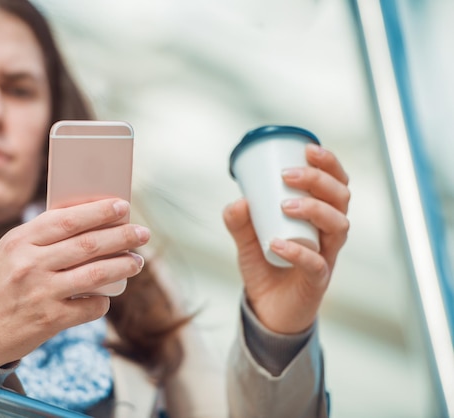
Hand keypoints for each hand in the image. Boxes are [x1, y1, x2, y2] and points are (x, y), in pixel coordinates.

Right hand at [0, 198, 148, 365]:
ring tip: (137, 261)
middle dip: (121, 236)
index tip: (122, 206)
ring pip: (96, 274)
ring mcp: (41, 293)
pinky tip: (109, 295)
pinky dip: (104, 300)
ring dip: (124, 266)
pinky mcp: (50, 320)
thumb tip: (92, 220)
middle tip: (142, 233)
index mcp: (20, 241)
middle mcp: (30, 264)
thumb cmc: (1, 283)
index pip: (67, 220)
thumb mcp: (11, 251)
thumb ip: (43, 235)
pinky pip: (91, 306)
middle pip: (88, 244)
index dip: (99, 212)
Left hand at [223, 144, 349, 333]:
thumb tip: (238, 199)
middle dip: (319, 181)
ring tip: (285, 205)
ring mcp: (327, 257)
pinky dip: (298, 251)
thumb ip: (239, 221)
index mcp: (319, 217)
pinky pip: (317, 263)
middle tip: (287, 175)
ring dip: (314, 209)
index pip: (336, 184)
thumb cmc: (265, 269)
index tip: (307, 148)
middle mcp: (329, 234)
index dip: (329, 164)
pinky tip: (277, 243)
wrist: (267, 311)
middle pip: (341, 199)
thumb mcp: (247, 241)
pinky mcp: (318, 281)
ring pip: (339, 226)